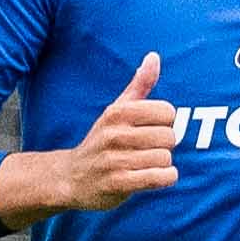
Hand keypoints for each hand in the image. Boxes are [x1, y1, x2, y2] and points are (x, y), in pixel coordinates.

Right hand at [7, 55, 178, 224]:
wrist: (70, 177)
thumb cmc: (101, 141)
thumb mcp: (116, 110)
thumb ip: (139, 85)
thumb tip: (154, 57)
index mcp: (117, 113)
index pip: (167, 112)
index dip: (166, 123)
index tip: (151, 129)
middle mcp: (114, 134)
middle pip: (169, 136)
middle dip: (164, 146)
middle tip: (148, 149)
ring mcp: (115, 160)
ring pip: (165, 158)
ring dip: (162, 164)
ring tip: (145, 164)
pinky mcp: (118, 184)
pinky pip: (159, 178)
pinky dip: (164, 178)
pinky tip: (153, 176)